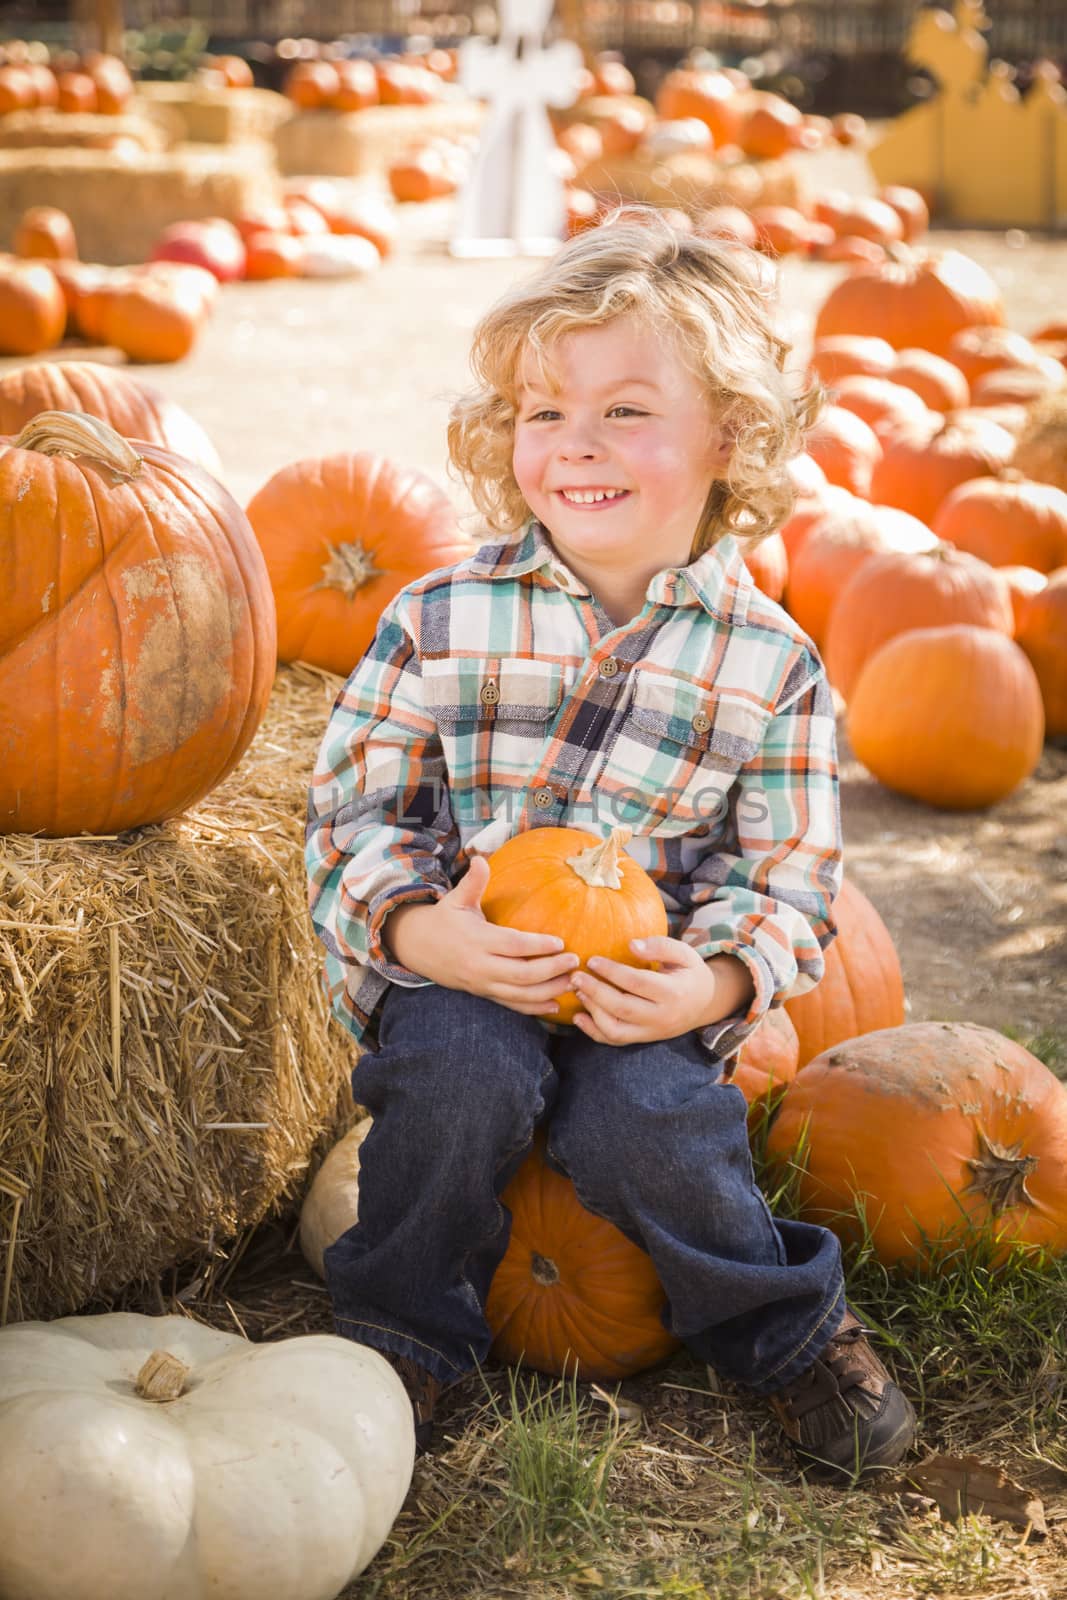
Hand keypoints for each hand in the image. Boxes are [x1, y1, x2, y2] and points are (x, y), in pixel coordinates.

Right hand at [382, 855, 579, 1015]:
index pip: (512, 945)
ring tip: (571, 983)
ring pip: (519, 994)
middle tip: (574, 961)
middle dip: (550, 970)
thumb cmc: (444, 919)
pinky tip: (555, 1005)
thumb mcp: (456, 899)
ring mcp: (482, 984)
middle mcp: (480, 966)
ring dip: (548, 991)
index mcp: (477, 940)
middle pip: (521, 974)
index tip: (561, 942)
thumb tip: (481, 858)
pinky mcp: (484, 994)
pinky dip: (534, 1008)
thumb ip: (472, 882)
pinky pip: (511, 1005)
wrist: (417, 948)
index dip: (537, 945)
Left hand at [569, 939, 753, 1045]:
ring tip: (578, 991)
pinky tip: (579, 1016)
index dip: (612, 972)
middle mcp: (662, 1017)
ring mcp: (652, 1032)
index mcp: (673, 993)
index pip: (637, 983)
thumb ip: (660, 946)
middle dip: (595, 992)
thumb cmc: (689, 972)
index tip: (591, 960)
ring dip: (592, 1012)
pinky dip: (594, 1032)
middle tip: (575, 976)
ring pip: (616, 1030)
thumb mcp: (684, 953)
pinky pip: (615, 1041)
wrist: (705, 1003)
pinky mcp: (643, 1039)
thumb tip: (631, 945)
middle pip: (622, 1008)